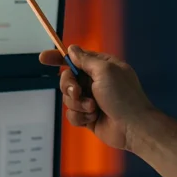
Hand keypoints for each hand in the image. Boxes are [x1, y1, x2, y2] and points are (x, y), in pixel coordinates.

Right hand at [40, 46, 154, 151]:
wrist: (133, 127)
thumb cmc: (123, 96)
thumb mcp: (105, 71)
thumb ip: (85, 60)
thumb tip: (72, 49)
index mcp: (101, 67)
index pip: (76, 58)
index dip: (58, 57)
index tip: (43, 58)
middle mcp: (96, 81)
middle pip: (67, 79)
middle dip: (69, 86)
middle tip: (77, 92)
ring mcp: (92, 99)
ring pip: (68, 98)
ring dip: (78, 104)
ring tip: (93, 108)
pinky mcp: (88, 116)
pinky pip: (72, 114)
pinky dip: (80, 117)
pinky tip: (92, 119)